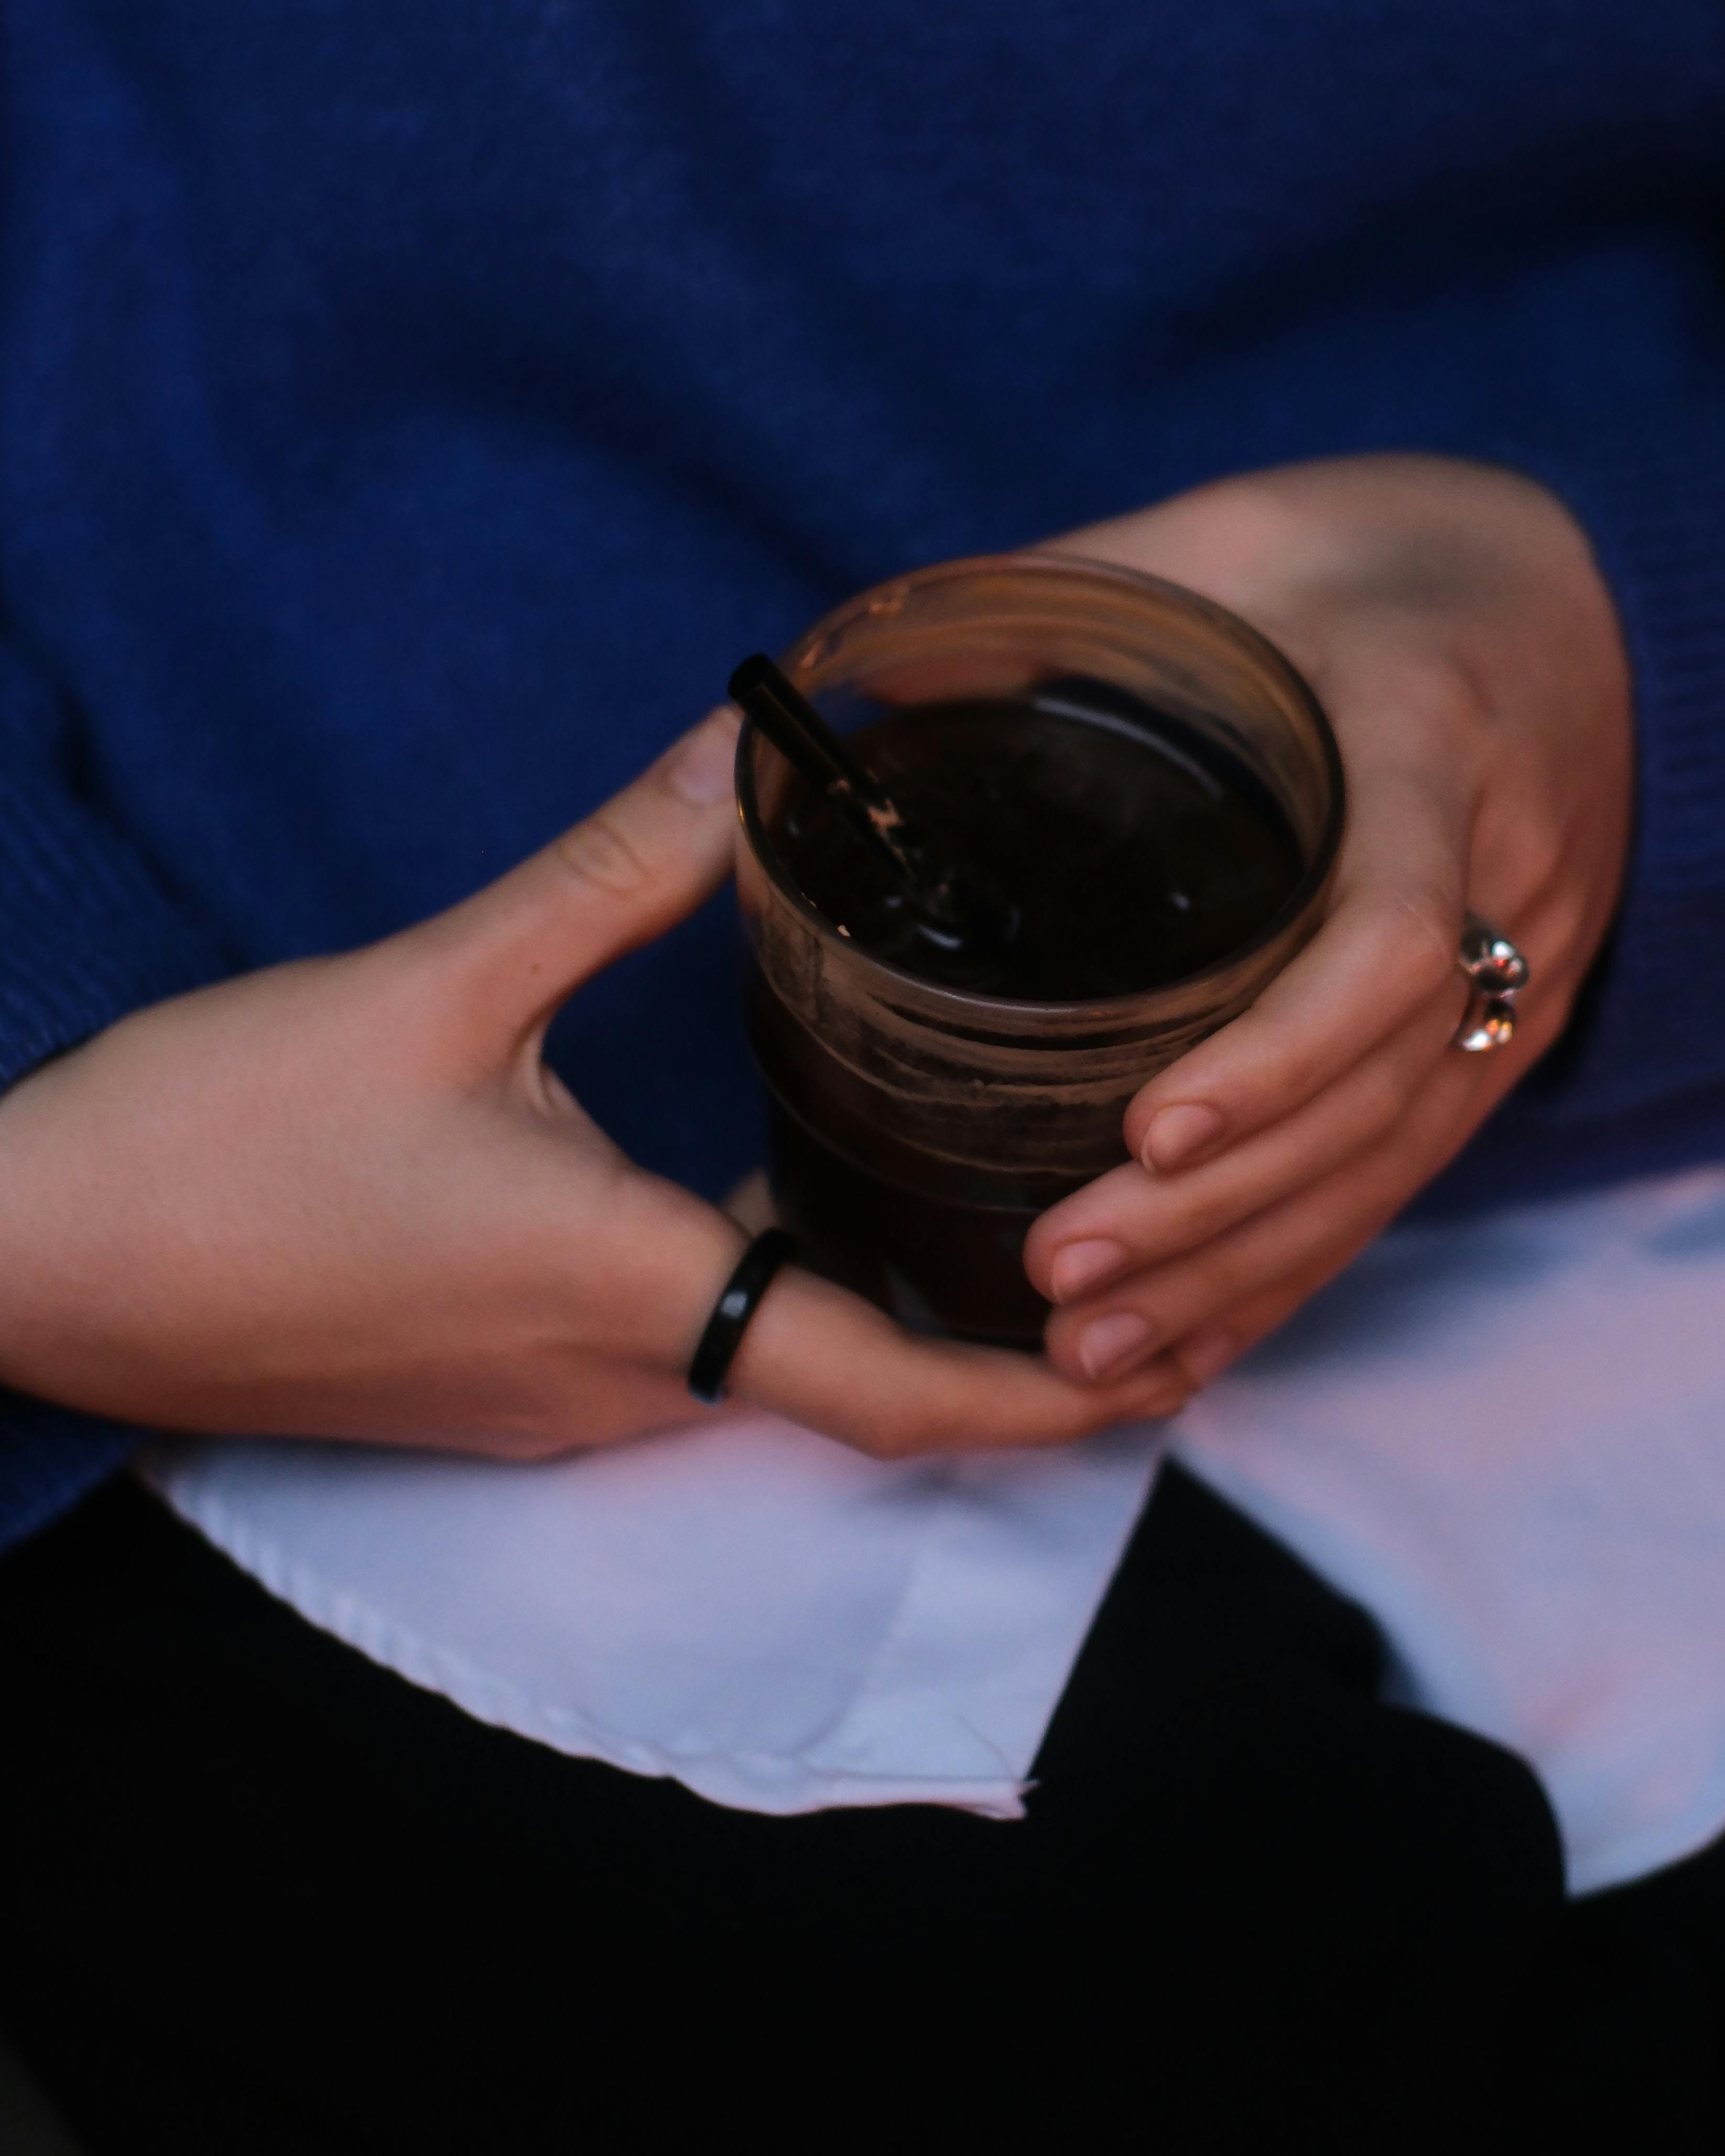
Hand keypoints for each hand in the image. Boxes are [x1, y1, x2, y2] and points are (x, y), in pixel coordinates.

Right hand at [0, 714, 1190, 1461]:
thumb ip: (614, 875)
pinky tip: (822, 1188)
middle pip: (861, 1388)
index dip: (1051, 1400)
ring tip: (1021, 1210)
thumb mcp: (430, 988)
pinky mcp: (496, 1383)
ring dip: (899, 1318)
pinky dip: (790, 1296)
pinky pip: (687, 1352)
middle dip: (1009, 1347)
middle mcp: (610, 1386)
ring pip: (773, 1368)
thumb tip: (751, 754)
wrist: (23, 1261)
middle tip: (1143, 1251)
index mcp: (626, 1296)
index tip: (1178, 1353)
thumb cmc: (211, 1141)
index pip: (895, 1393)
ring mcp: (549, 1401)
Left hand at [1024, 456, 1633, 1388]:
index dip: (1275, 1053)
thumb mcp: (1232, 533)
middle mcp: (1509, 877)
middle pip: (1382, 1090)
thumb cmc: (1384, 548)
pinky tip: (1193, 1345)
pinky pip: (1410, 1166)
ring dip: (1246, 1269)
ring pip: (1398, 1156)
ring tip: (1090, 1355)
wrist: (1597, 588)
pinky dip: (1299, 1265)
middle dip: (1221, 1208)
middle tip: (1059, 1275)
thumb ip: (1066, 594)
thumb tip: (853, 682)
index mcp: (1436, 742)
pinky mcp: (1511, 1026)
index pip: (1390, 937)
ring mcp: (1527, 968)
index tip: (1144, 1126)